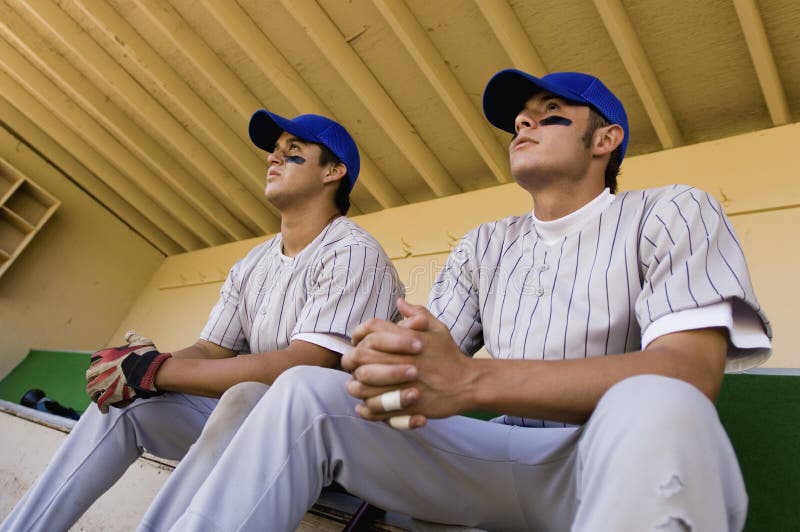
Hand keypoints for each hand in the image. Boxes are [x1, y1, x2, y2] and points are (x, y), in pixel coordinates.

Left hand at [85, 331, 171, 412]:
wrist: (151, 370)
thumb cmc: (147, 356)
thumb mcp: (141, 342)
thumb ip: (132, 338)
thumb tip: (128, 333)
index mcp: (108, 355)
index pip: (94, 359)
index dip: (96, 364)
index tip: (100, 369)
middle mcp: (103, 368)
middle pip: (90, 375)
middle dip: (93, 380)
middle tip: (98, 385)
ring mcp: (105, 382)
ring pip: (91, 390)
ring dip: (94, 394)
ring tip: (98, 398)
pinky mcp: (110, 394)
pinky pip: (101, 402)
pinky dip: (102, 407)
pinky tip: (105, 410)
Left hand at [344, 299, 473, 427]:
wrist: (467, 383)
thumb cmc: (450, 355)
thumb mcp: (437, 328)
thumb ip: (417, 313)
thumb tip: (400, 303)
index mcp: (408, 340)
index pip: (372, 330)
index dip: (359, 333)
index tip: (357, 341)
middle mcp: (402, 360)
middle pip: (361, 356)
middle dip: (351, 359)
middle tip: (351, 363)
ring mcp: (402, 384)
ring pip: (362, 384)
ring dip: (355, 384)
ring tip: (356, 384)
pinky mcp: (405, 405)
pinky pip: (375, 408)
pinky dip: (366, 408)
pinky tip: (364, 405)